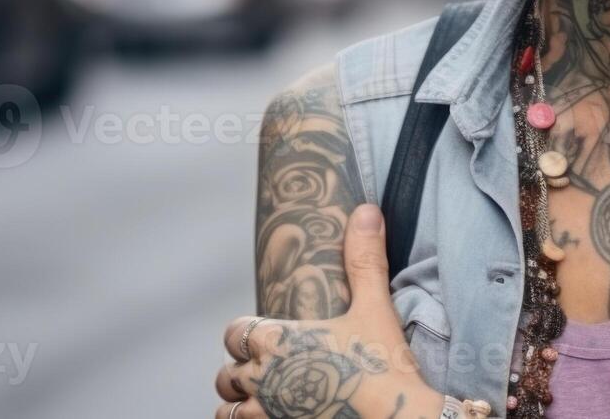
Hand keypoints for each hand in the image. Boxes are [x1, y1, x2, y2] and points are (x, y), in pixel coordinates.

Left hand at [216, 204, 446, 418]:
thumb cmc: (383, 366)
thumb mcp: (375, 307)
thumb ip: (365, 259)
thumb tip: (366, 211)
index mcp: (279, 342)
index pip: (234, 332)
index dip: (245, 332)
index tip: (262, 334)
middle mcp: (263, 380)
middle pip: (226, 373)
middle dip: (241, 370)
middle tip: (266, 367)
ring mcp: (266, 415)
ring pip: (227, 410)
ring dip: (238, 403)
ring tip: (259, 399)